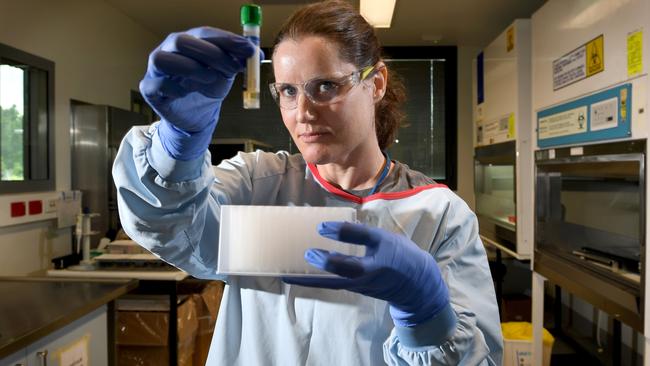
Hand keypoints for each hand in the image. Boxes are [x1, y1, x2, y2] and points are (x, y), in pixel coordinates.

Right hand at [140, 27, 256, 159]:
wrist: (196, 116)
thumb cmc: (208, 87)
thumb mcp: (227, 72)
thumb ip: (239, 60)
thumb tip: (256, 53)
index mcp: (190, 41)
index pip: (204, 33)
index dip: (227, 40)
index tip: (248, 50)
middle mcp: (169, 49)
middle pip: (182, 41)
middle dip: (211, 54)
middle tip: (232, 69)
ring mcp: (156, 68)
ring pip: (163, 59)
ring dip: (191, 68)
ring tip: (210, 79)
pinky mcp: (150, 88)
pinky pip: (157, 84)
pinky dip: (175, 89)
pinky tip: (187, 93)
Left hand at [284, 221, 449, 327]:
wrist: (415, 286)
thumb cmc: (398, 256)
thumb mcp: (384, 240)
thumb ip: (360, 233)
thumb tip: (330, 227)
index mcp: (380, 253)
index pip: (360, 238)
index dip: (340, 231)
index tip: (322, 225)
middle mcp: (367, 273)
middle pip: (343, 268)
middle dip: (324, 261)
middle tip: (306, 251)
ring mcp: (358, 284)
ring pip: (330, 282)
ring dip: (309, 278)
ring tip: (286, 273)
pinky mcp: (352, 288)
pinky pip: (330, 284)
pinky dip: (314, 281)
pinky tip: (298, 274)